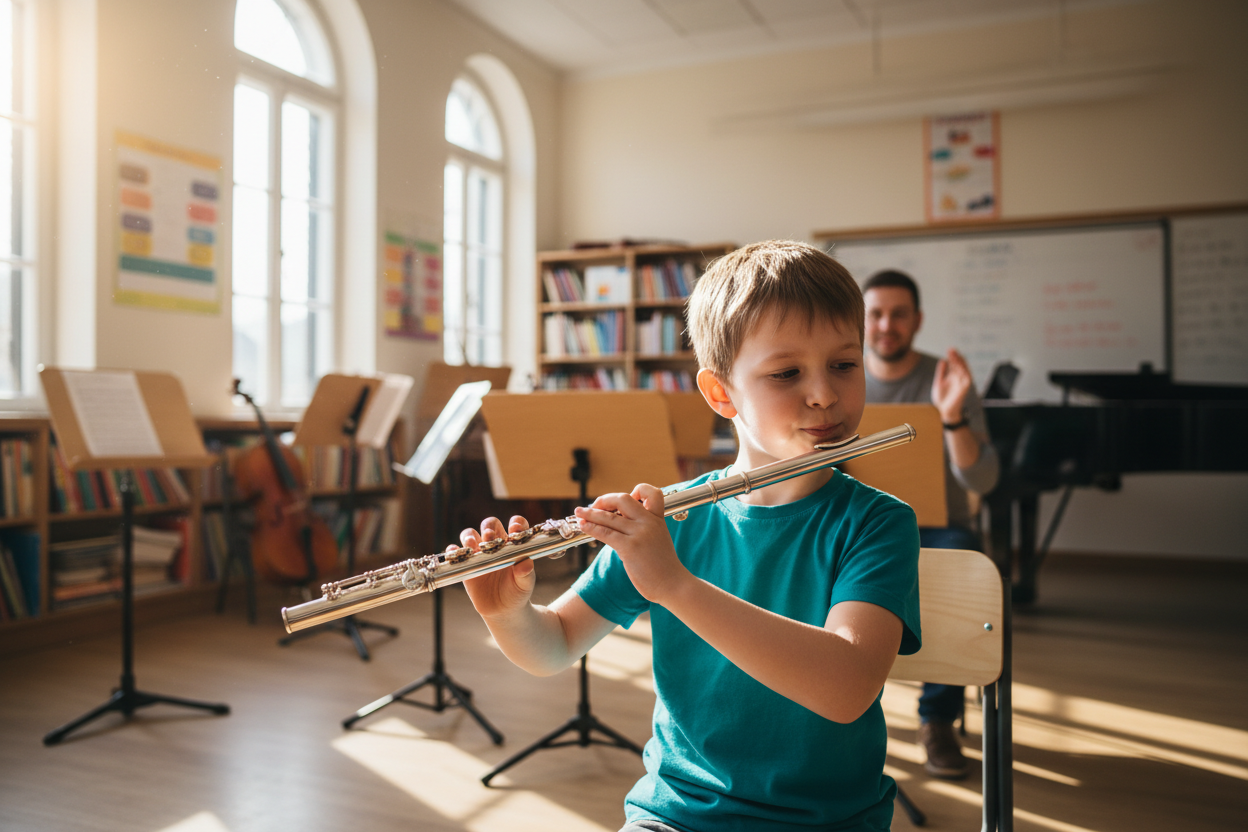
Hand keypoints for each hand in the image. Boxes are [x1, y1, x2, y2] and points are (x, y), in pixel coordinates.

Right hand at [458, 515, 536, 620]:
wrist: (502, 610)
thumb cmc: (517, 592)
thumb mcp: (525, 584)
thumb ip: (526, 573)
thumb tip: (526, 564)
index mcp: (513, 544)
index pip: (516, 525)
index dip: (516, 523)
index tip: (515, 528)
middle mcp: (495, 544)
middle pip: (489, 525)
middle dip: (488, 527)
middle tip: (489, 536)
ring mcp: (479, 553)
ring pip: (470, 534)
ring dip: (469, 536)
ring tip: (472, 545)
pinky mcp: (466, 564)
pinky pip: (455, 552)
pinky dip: (453, 550)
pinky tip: (456, 553)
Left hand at [574, 484, 689, 605]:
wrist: (673, 585)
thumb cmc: (663, 566)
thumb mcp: (658, 539)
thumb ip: (643, 528)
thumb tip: (619, 521)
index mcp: (658, 518)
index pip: (651, 492)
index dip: (637, 491)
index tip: (626, 500)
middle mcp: (649, 522)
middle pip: (623, 499)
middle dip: (604, 500)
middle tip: (594, 506)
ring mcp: (639, 534)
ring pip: (609, 516)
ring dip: (590, 513)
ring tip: (579, 512)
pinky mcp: (630, 547)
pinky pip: (606, 532)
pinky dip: (591, 527)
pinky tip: (584, 526)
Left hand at [932, 348, 973, 423]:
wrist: (943, 411)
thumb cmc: (941, 398)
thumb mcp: (939, 383)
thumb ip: (941, 372)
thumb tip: (943, 360)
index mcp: (952, 376)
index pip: (954, 364)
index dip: (953, 357)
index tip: (949, 349)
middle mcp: (958, 378)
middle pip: (959, 365)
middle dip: (956, 357)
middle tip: (952, 349)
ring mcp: (962, 383)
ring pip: (964, 370)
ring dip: (960, 362)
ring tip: (955, 355)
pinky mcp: (965, 389)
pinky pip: (967, 378)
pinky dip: (965, 372)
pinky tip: (960, 366)